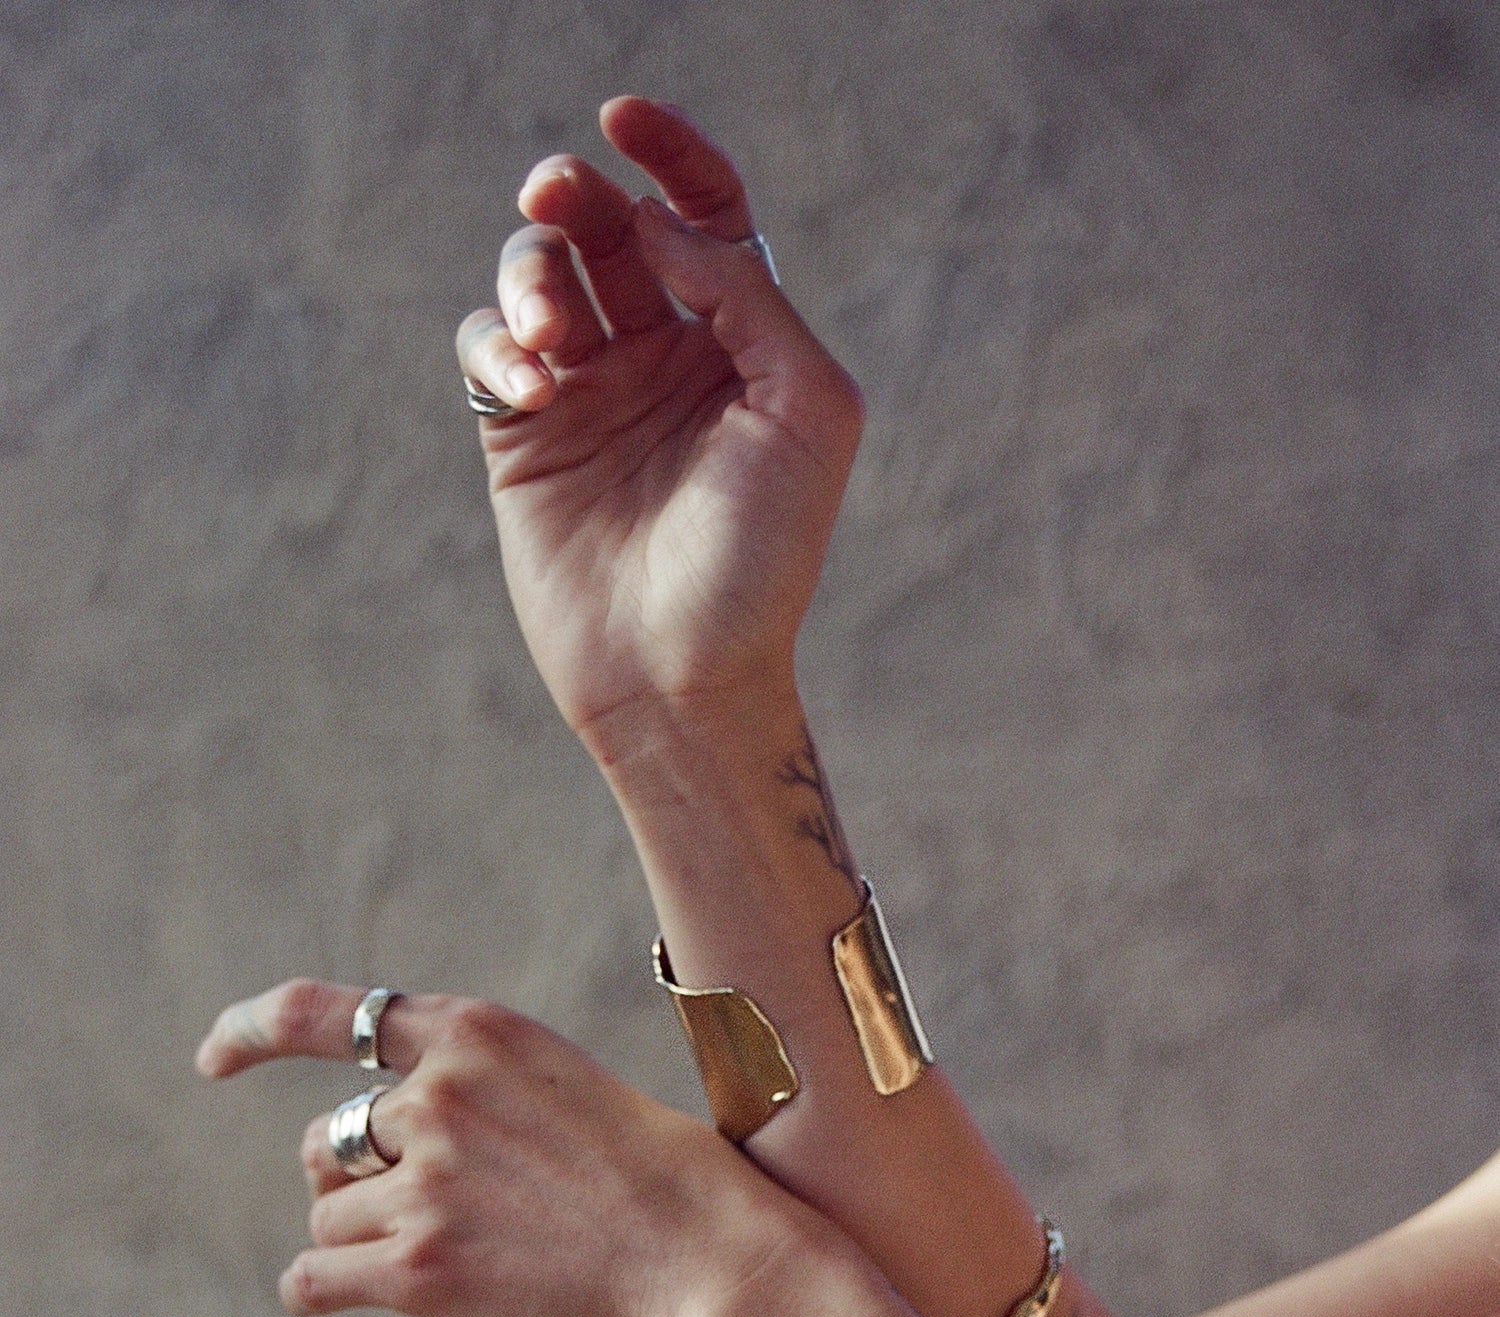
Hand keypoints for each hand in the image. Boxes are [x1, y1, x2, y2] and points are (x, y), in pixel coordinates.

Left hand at [194, 979, 806, 1316]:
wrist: (710, 1257)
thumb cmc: (655, 1182)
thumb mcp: (562, 1089)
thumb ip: (469, 1097)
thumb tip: (355, 1154)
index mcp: (476, 1033)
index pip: (324, 1012)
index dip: (254, 1030)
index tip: (216, 1058)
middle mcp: (435, 1096)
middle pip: (327, 1145)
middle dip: (358, 1182)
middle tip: (433, 1216)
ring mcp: (423, 1181)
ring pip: (329, 1220)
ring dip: (370, 1244)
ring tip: (462, 1259)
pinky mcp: (417, 1267)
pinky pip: (312, 1280)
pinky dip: (325, 1294)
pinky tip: (360, 1299)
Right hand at [454, 97, 863, 739]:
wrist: (681, 676)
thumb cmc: (760, 557)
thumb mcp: (804, 408)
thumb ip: (748, 294)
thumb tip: (662, 223)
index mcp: (741, 344)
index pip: (704, 215)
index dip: (669, 153)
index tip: (624, 117)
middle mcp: (663, 358)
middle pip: (610, 229)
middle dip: (578, 195)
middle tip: (556, 199)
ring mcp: (590, 396)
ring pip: (540, 275)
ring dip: (534, 272)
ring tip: (552, 340)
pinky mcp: (522, 438)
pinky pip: (489, 347)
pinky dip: (500, 344)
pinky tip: (534, 391)